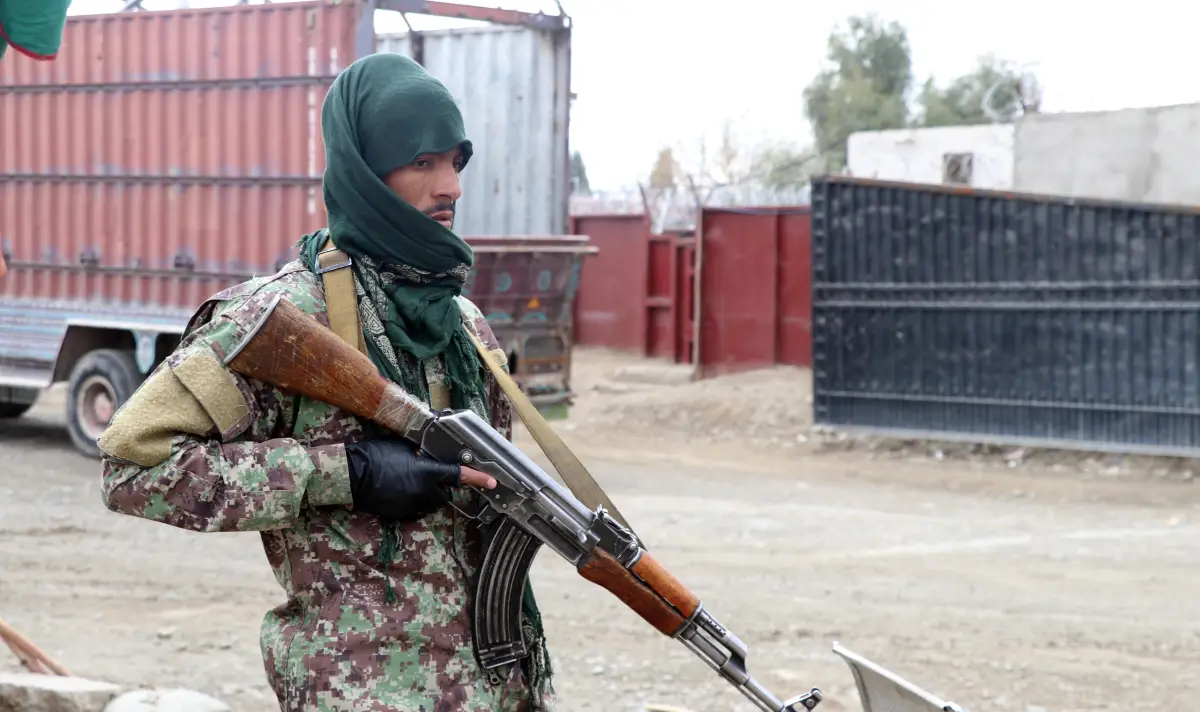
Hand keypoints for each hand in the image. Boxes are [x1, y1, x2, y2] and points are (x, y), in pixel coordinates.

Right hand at [345, 439, 495, 520]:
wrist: (350, 476)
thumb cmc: (374, 455)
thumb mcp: (400, 446)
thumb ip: (419, 451)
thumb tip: (426, 451)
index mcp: (426, 472)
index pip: (457, 475)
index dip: (477, 478)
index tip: (492, 482)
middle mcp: (422, 492)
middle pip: (444, 495)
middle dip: (442, 488)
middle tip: (428, 475)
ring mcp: (410, 505)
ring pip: (430, 505)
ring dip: (429, 496)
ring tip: (412, 483)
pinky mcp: (399, 514)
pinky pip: (414, 510)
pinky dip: (414, 503)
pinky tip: (401, 492)